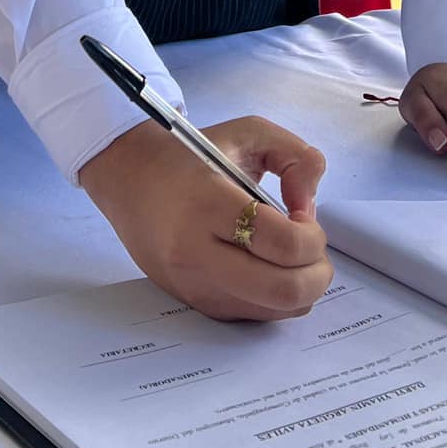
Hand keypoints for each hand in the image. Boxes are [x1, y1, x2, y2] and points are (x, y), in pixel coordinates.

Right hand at [79, 117, 332, 321]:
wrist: (128, 182)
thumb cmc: (191, 157)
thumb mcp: (246, 131)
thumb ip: (295, 155)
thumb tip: (310, 208)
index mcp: (208, 203)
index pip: (281, 242)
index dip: (310, 235)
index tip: (303, 215)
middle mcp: (197, 253)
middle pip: (284, 290)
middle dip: (317, 271)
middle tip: (310, 244)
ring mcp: (196, 286)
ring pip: (276, 309)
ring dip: (303, 286)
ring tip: (290, 254)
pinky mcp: (197, 304)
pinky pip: (257, 316)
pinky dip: (279, 297)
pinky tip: (268, 266)